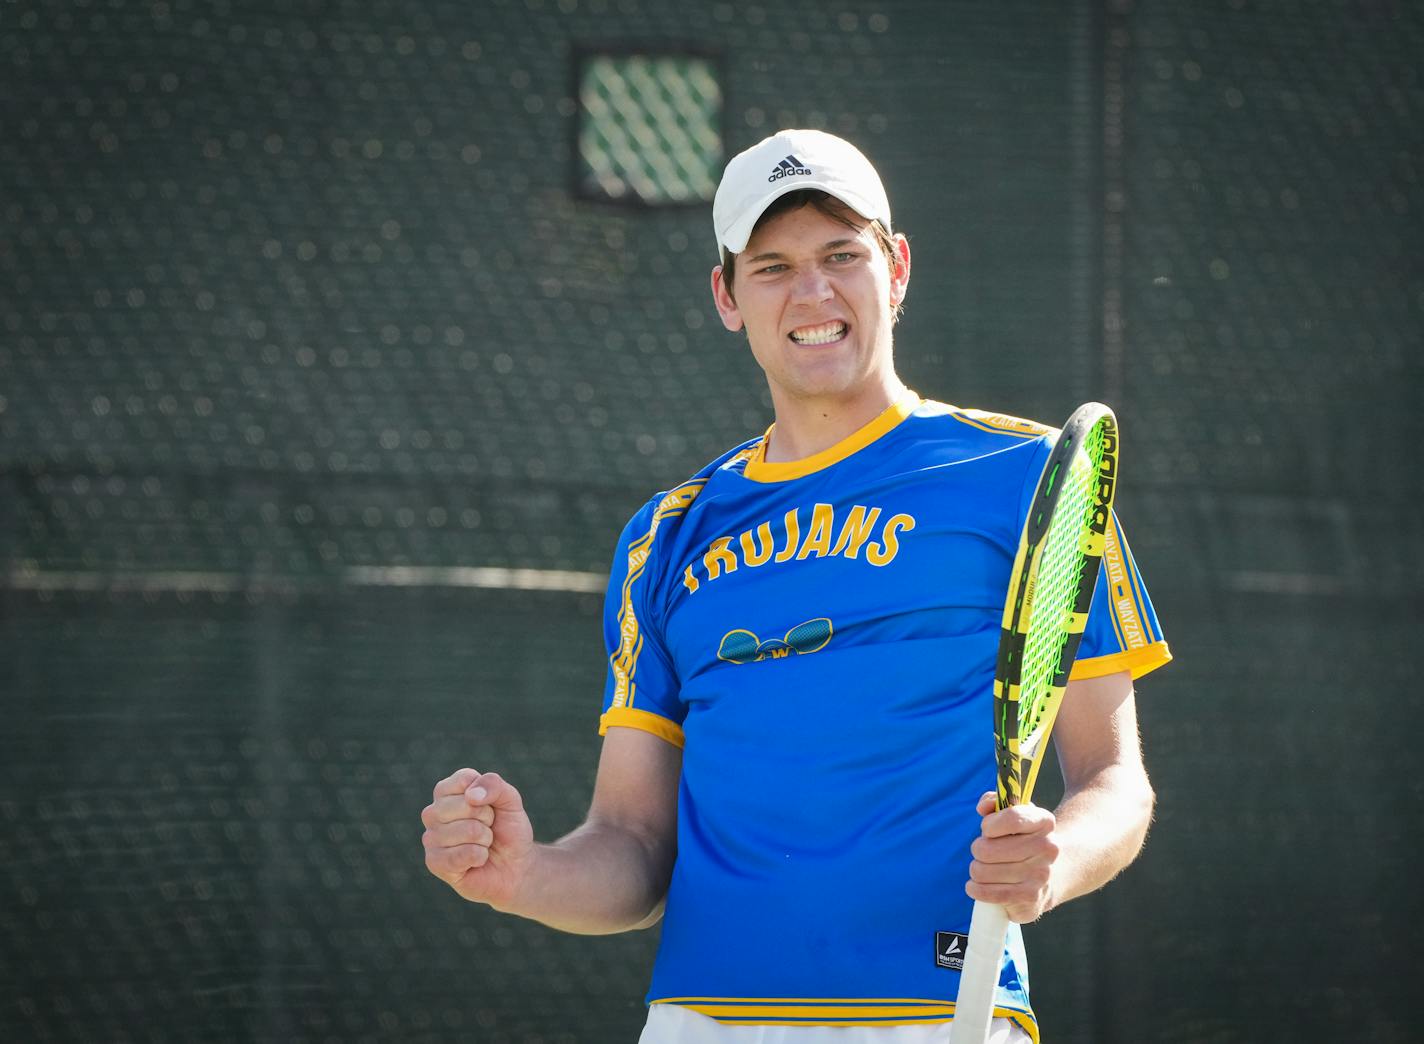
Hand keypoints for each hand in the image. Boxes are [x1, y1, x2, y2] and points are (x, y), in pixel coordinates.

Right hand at [421, 768, 535, 909]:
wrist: (514, 866)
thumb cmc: (508, 830)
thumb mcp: (510, 800)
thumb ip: (494, 785)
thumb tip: (471, 796)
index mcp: (447, 791)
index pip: (464, 780)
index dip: (487, 795)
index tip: (490, 806)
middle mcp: (433, 812)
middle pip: (467, 805)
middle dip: (488, 819)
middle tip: (488, 828)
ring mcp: (431, 837)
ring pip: (469, 830)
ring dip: (485, 840)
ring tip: (482, 844)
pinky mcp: (434, 862)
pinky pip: (464, 854)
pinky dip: (480, 857)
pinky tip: (476, 860)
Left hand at [965, 791, 1058, 923]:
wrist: (1051, 875)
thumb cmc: (1021, 839)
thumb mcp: (1013, 813)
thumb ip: (995, 801)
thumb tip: (983, 808)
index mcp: (1044, 821)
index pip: (1011, 817)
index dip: (990, 824)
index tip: (987, 829)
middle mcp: (1048, 848)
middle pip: (988, 849)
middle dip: (978, 849)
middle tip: (984, 851)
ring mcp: (1041, 875)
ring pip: (983, 871)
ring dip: (977, 869)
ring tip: (985, 868)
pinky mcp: (1031, 898)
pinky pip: (990, 894)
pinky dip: (976, 889)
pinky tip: (975, 886)